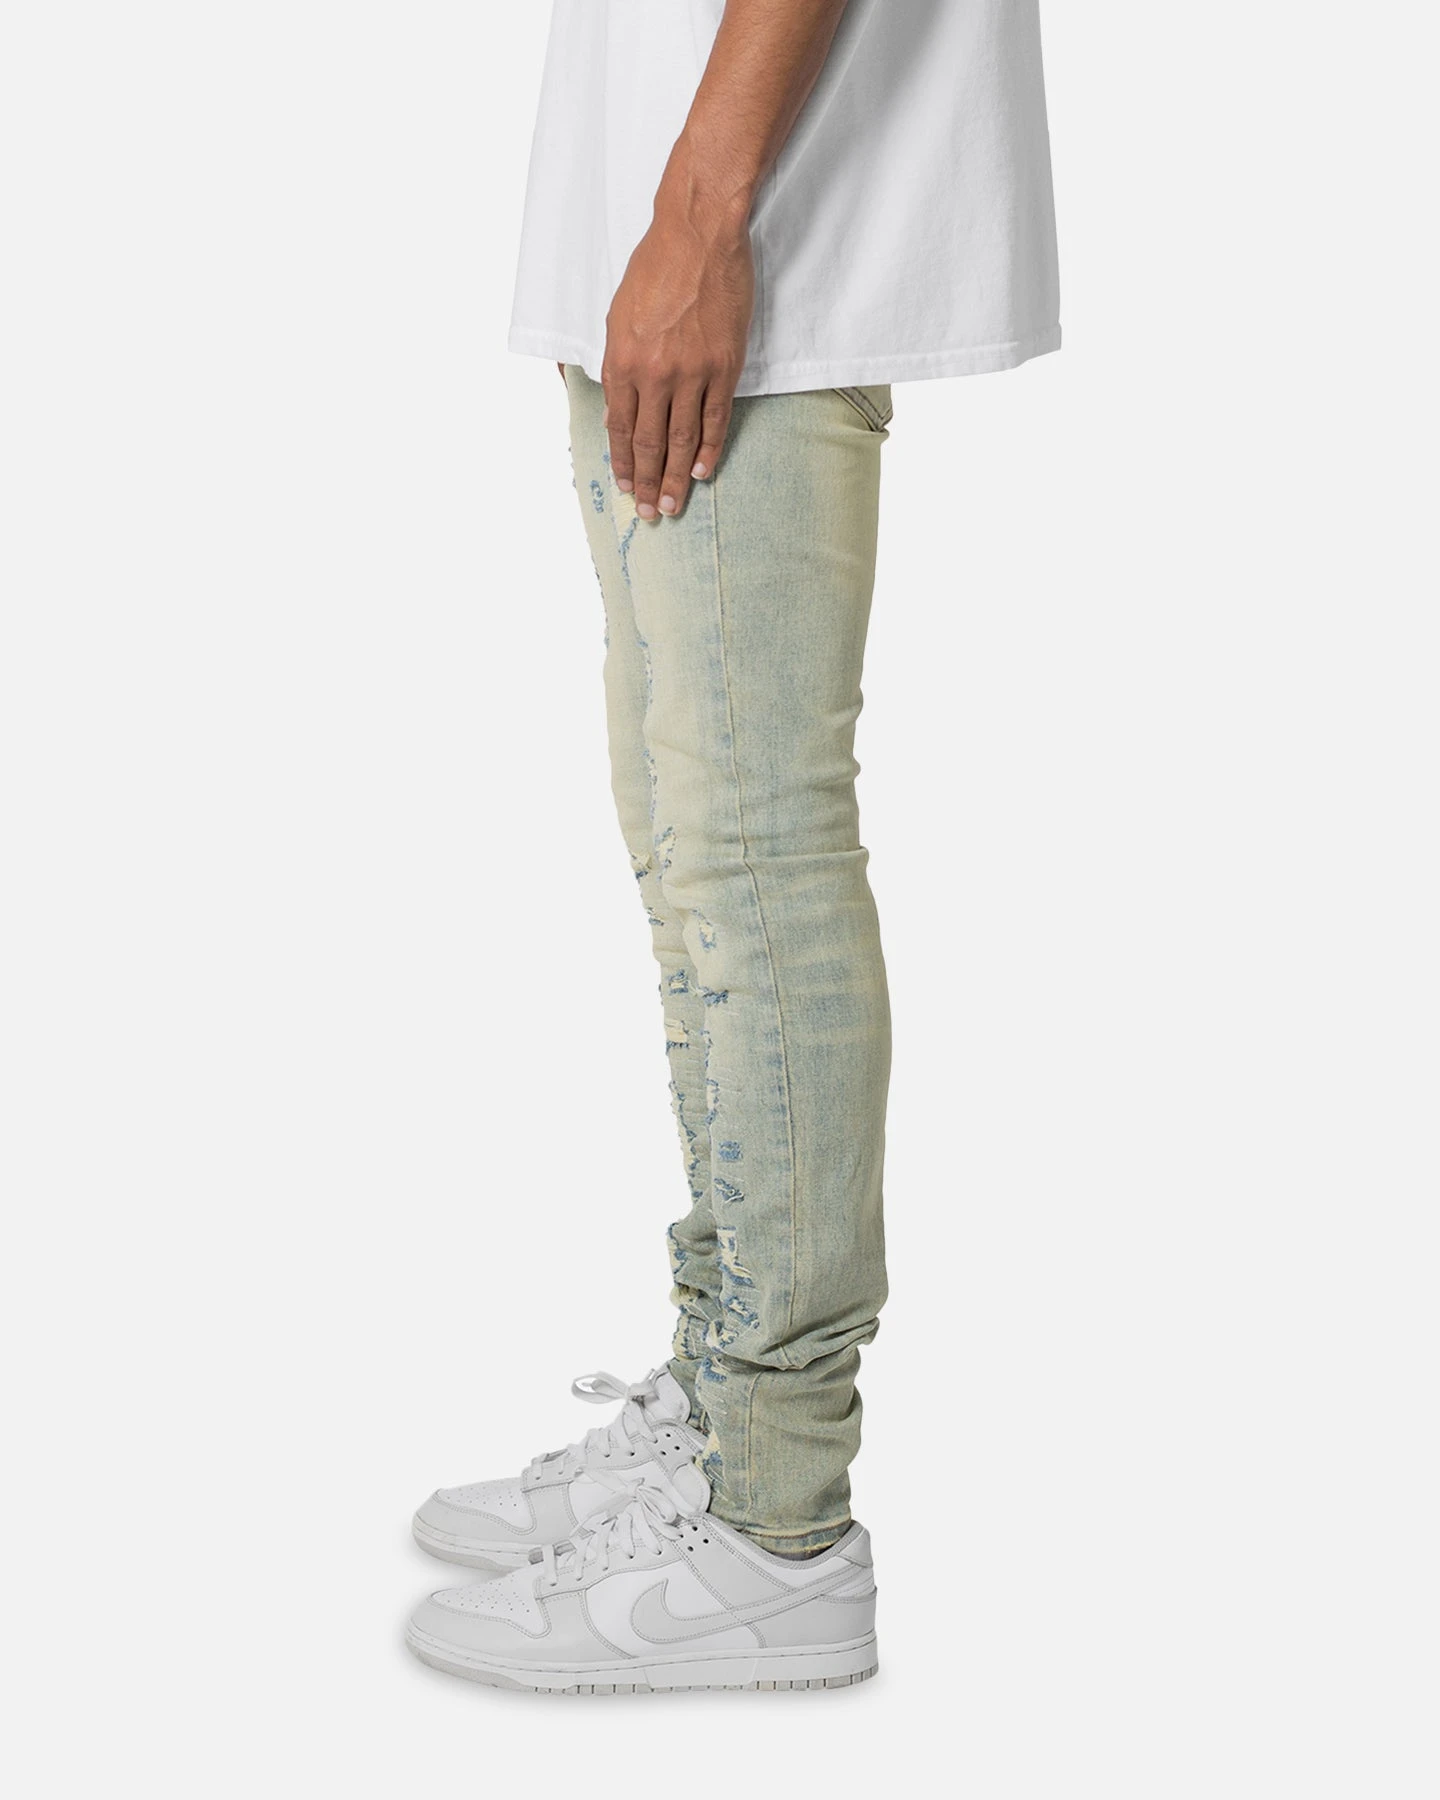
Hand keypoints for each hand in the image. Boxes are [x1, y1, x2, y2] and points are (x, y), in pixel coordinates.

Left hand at [601, 192, 753, 519]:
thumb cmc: (655, 268)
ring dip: (676, 477)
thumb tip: (615, 413)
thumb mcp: (618, 316)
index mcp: (622, 361)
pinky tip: (702, 471)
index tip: (627, 487)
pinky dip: (708, 449)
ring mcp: (690, 373)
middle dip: (648, 482)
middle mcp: (654, 373)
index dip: (624, 462)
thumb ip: (616, 367)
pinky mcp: (722, 366)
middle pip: (650, 443)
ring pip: (682, 439)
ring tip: (674, 505)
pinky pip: (714, 419)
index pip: (621, 428)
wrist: (698, 235)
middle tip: (651, 513)